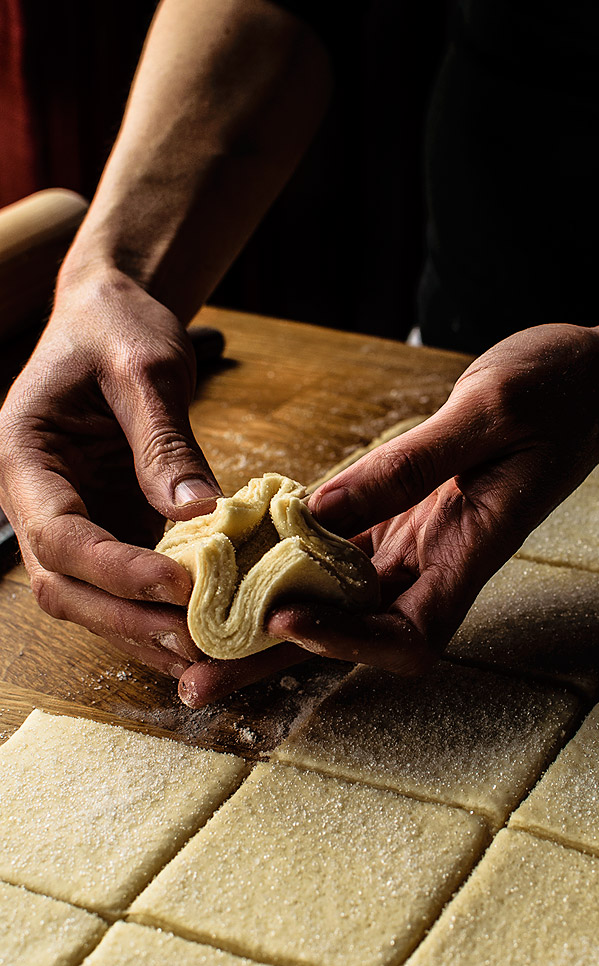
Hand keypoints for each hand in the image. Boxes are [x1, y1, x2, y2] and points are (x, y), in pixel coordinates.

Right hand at [0, 270, 222, 676]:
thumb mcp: (145, 368)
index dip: (116, 570)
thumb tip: (199, 513)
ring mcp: (70, 519)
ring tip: (208, 651)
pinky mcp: (107, 526)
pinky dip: (159, 612)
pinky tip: (207, 630)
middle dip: (128, 620)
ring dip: (143, 631)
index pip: (58, 534)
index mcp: (23, 456)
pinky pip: (124, 583)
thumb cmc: (117, 326)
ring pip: (90, 598)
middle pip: (65, 586)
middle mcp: (36, 499)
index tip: (178, 586)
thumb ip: (164, 442)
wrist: (111, 315)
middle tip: (197, 642)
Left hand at [179, 321, 598, 704]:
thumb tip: (320, 509)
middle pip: (353, 634)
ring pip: (335, 597)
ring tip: (194, 633)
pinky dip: (290, 556)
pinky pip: (338, 548)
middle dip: (278, 659)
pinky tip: (237, 555)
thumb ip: (410, 464)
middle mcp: (440, 561)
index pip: (408, 635)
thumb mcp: (487, 412)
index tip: (284, 623)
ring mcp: (418, 540)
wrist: (596, 374)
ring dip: (269, 617)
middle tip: (198, 676)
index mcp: (472, 551)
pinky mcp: (403, 513)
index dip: (346, 643)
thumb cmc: (562, 389)